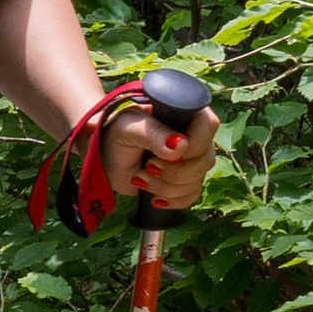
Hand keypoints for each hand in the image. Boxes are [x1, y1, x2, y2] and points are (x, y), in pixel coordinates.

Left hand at [100, 93, 217, 213]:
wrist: (104, 157)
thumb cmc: (114, 133)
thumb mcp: (128, 128)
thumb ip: (152, 133)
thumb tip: (180, 145)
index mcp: (184, 111)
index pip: (208, 125)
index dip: (191, 145)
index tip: (162, 154)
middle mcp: (194, 133)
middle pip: (205, 159)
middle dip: (173, 172)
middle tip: (147, 167)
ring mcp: (193, 158)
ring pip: (198, 180)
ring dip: (167, 187)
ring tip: (140, 177)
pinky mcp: (186, 178)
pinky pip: (193, 195)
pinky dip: (173, 200)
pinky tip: (154, 197)